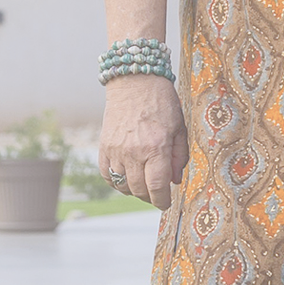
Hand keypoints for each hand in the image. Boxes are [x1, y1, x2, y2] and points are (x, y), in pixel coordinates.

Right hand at [98, 74, 186, 209]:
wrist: (135, 81)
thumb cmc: (161, 102)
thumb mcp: (179, 128)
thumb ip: (179, 156)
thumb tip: (175, 180)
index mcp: (155, 147)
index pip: (157, 187)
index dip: (162, 201)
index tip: (165, 203)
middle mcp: (133, 152)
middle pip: (139, 190)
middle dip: (150, 197)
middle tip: (157, 194)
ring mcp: (115, 150)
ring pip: (122, 185)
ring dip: (134, 190)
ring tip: (144, 184)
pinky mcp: (104, 146)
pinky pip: (107, 174)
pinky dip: (116, 181)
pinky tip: (127, 177)